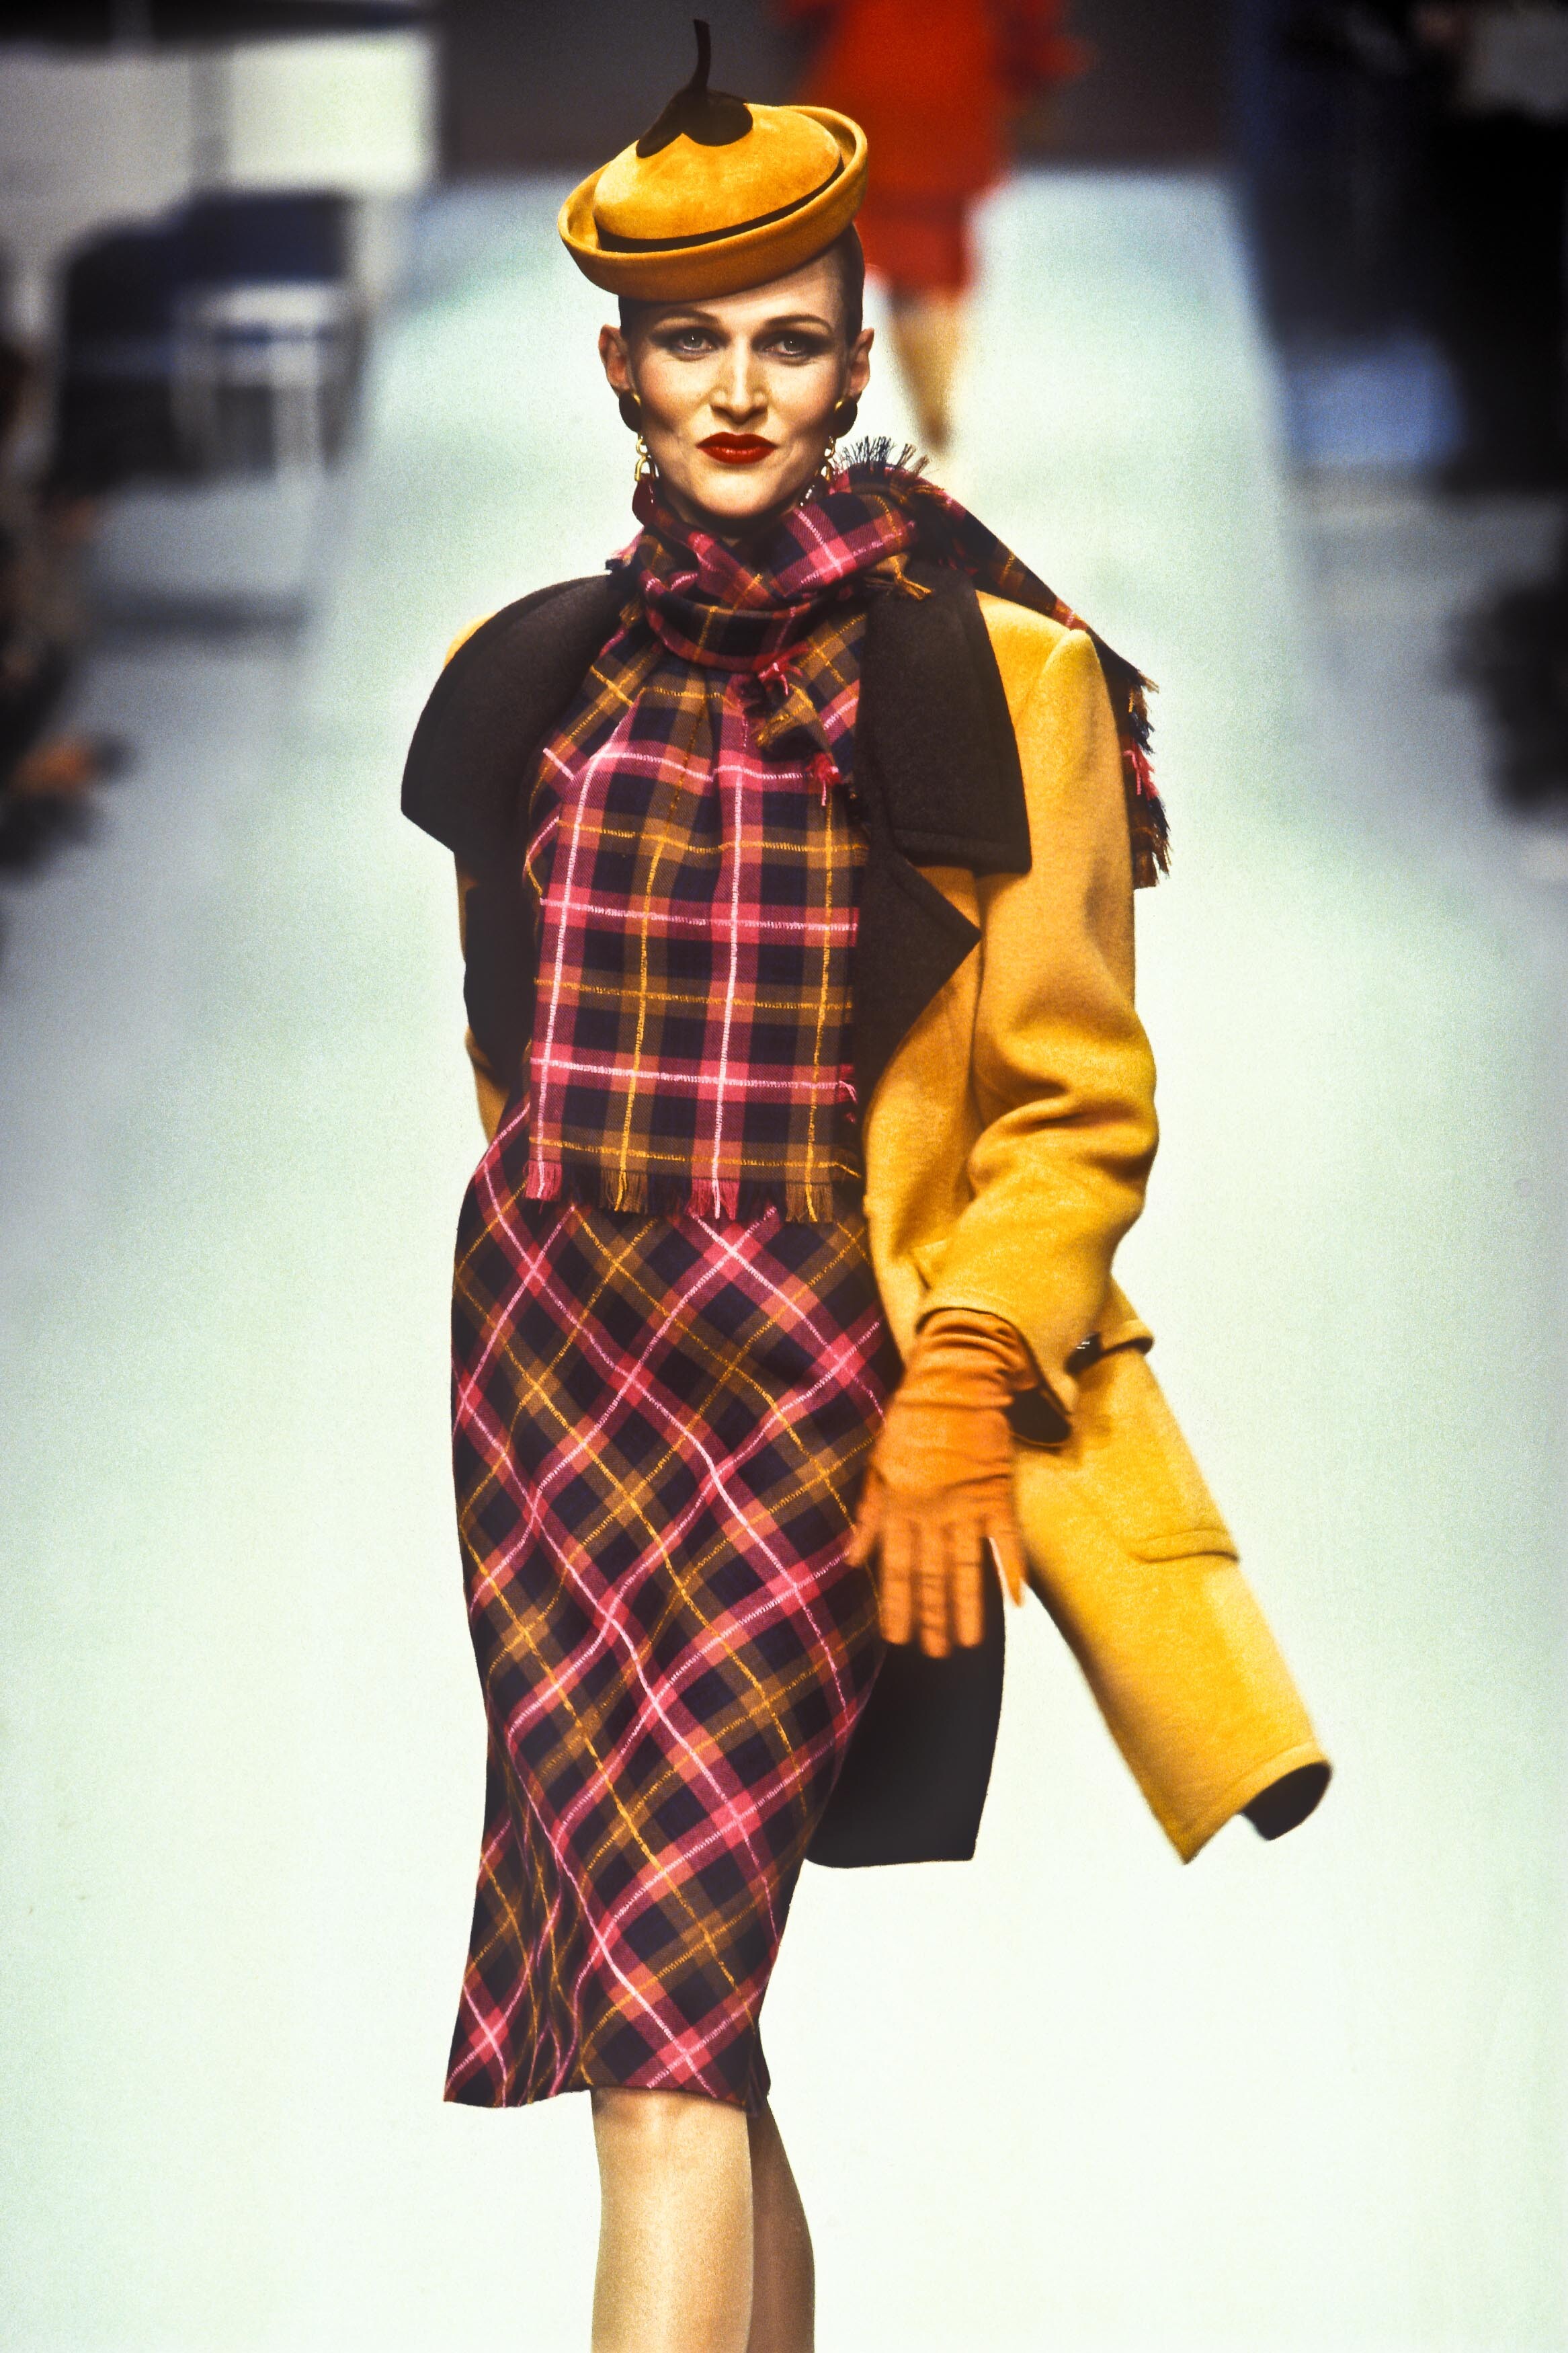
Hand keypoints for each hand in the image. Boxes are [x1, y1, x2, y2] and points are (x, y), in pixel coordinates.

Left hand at [847, 1309, 1034, 1657]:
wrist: (955, 1380)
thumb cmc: (910, 1419)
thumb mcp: (877, 1465)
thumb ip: (867, 1517)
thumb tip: (851, 1561)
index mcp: (899, 1505)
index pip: (896, 1568)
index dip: (897, 1606)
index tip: (898, 1639)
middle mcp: (932, 1512)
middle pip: (932, 1575)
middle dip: (933, 1618)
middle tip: (936, 1654)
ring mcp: (967, 1504)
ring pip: (967, 1566)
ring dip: (968, 1607)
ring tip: (968, 1644)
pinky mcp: (997, 1492)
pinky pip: (1006, 1539)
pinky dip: (1012, 1569)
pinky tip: (1016, 1601)